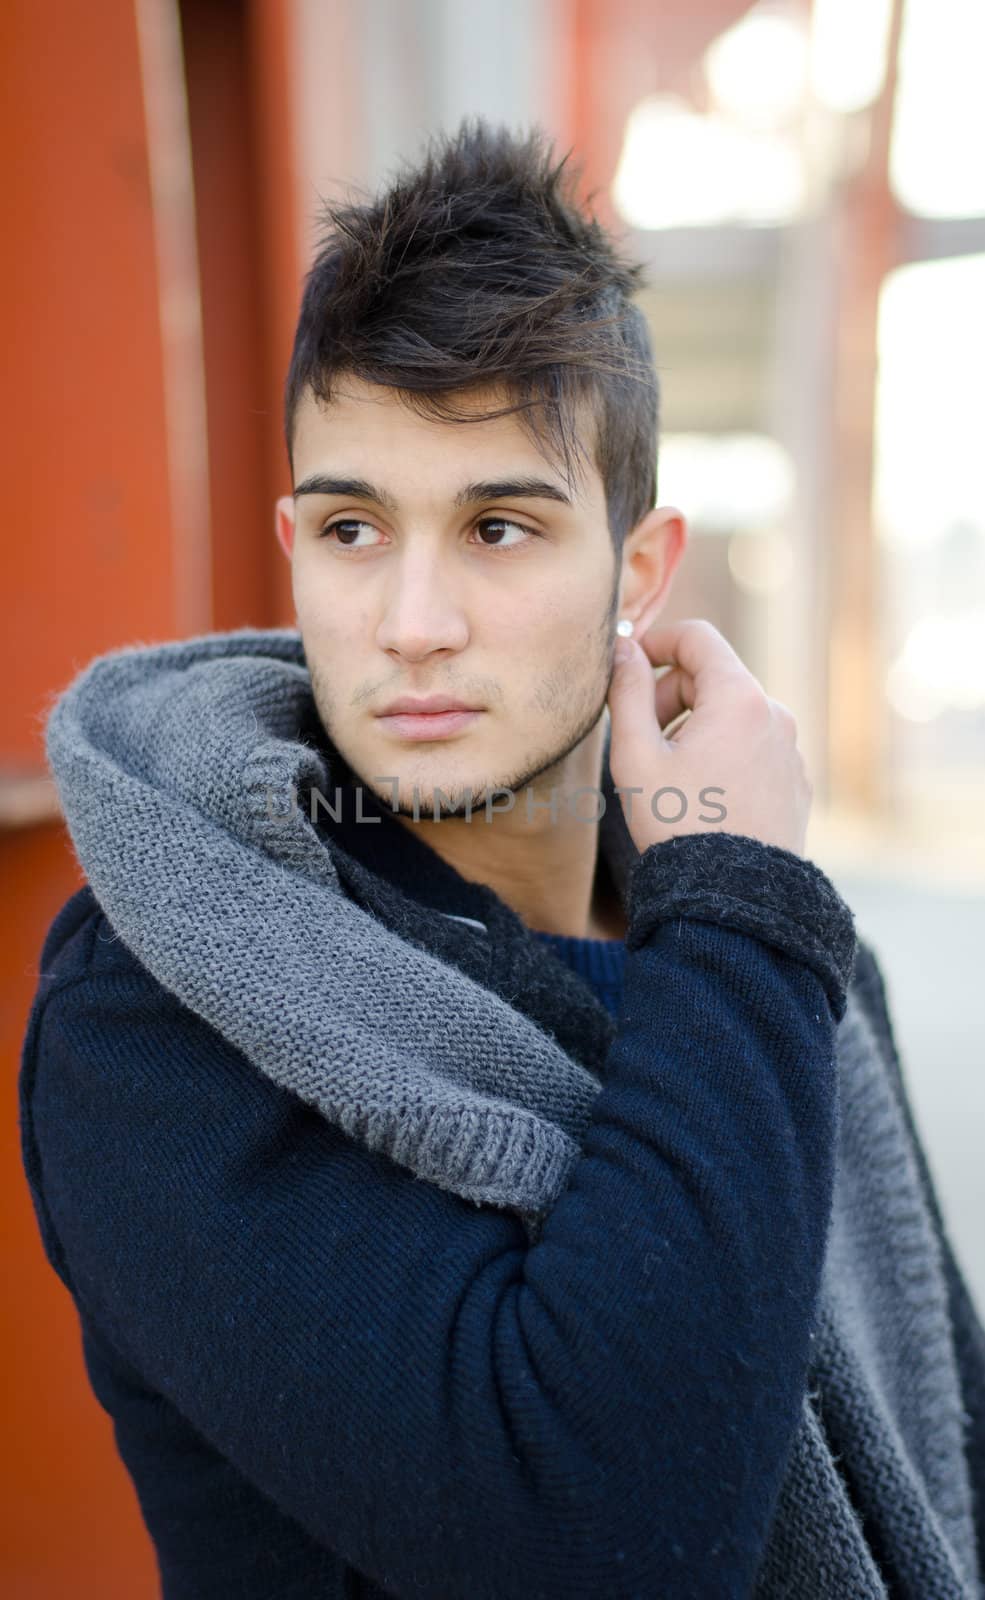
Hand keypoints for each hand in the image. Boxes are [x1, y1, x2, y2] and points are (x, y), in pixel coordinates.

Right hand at [605, 618, 812, 857]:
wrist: (731, 900)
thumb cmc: (678, 825)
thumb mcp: (636, 755)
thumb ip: (628, 691)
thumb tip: (624, 649)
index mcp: (740, 699)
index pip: (698, 638)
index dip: (657, 643)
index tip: (629, 667)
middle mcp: (776, 715)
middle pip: (714, 677)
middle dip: (671, 697)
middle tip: (640, 739)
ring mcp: (791, 750)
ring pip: (733, 715)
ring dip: (695, 728)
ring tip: (670, 776)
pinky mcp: (796, 782)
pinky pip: (753, 749)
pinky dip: (723, 755)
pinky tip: (702, 797)